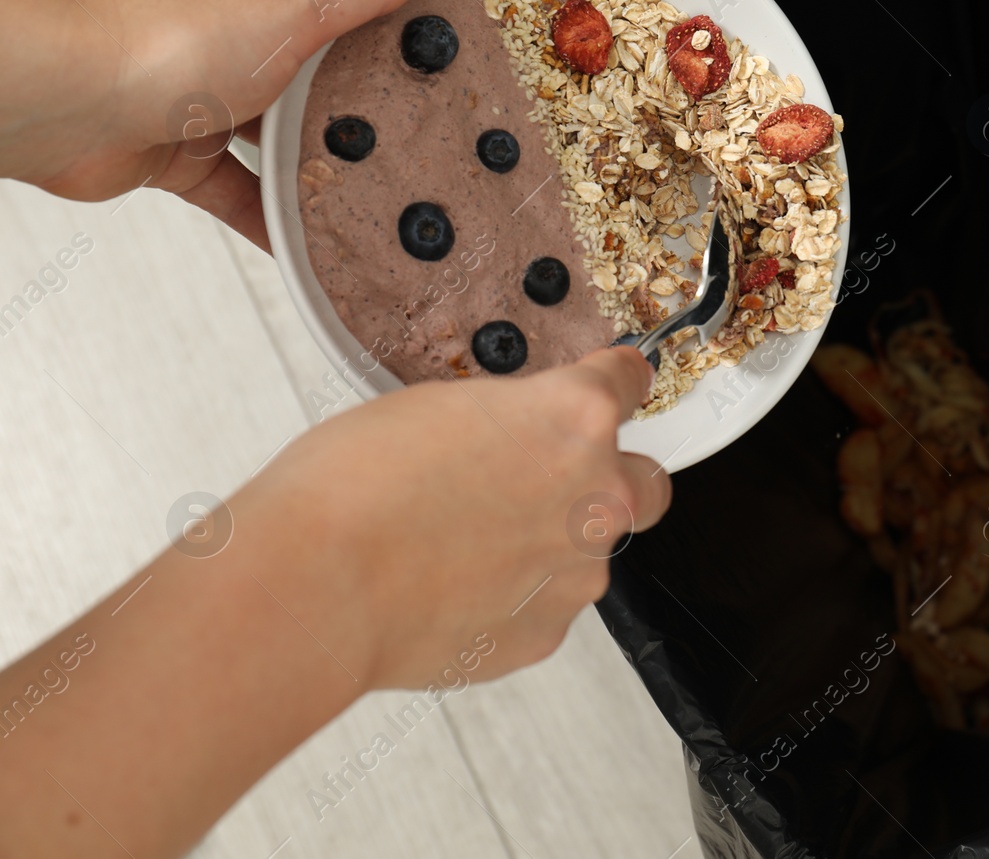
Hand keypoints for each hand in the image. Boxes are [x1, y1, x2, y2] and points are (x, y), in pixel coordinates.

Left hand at [0, 0, 449, 249]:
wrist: (72, 106)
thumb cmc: (165, 44)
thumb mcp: (291, 10)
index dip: (406, 1)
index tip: (456, 31)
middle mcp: (249, 40)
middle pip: (330, 71)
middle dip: (376, 100)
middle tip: (429, 128)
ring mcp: (220, 99)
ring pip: (290, 137)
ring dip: (325, 165)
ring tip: (377, 191)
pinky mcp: (192, 156)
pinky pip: (247, 195)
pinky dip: (277, 220)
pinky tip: (309, 241)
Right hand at [0, 345, 668, 858]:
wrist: (315, 586)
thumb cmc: (353, 486)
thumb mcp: (439, 406)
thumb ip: (510, 419)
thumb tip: (518, 435)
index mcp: (577, 418)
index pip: (629, 382)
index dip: (614, 383)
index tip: (612, 387)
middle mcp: (598, 495)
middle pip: (646, 483)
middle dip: (611, 479)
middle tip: (546, 482)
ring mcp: (577, 573)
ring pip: (590, 552)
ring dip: (551, 545)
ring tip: (465, 546)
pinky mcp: (547, 634)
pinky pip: (546, 605)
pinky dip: (515, 597)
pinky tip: (452, 589)